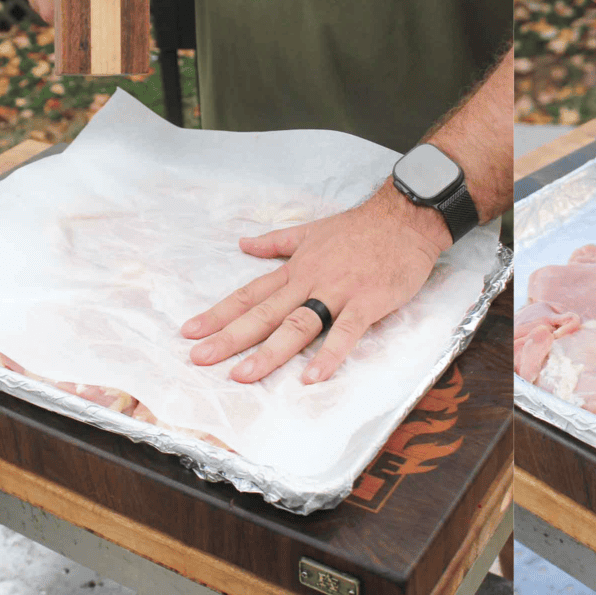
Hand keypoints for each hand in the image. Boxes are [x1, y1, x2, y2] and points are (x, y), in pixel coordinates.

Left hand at [181, 182, 451, 383]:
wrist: (405, 218)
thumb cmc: (361, 227)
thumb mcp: (312, 230)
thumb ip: (278, 242)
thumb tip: (243, 244)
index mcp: (297, 268)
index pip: (251, 294)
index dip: (220, 314)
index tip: (190, 332)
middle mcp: (310, 281)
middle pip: (265, 314)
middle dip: (230, 337)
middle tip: (199, 358)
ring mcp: (338, 292)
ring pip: (298, 325)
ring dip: (270, 352)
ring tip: (243, 375)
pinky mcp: (367, 302)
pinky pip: (345, 332)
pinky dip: (329, 355)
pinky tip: (312, 377)